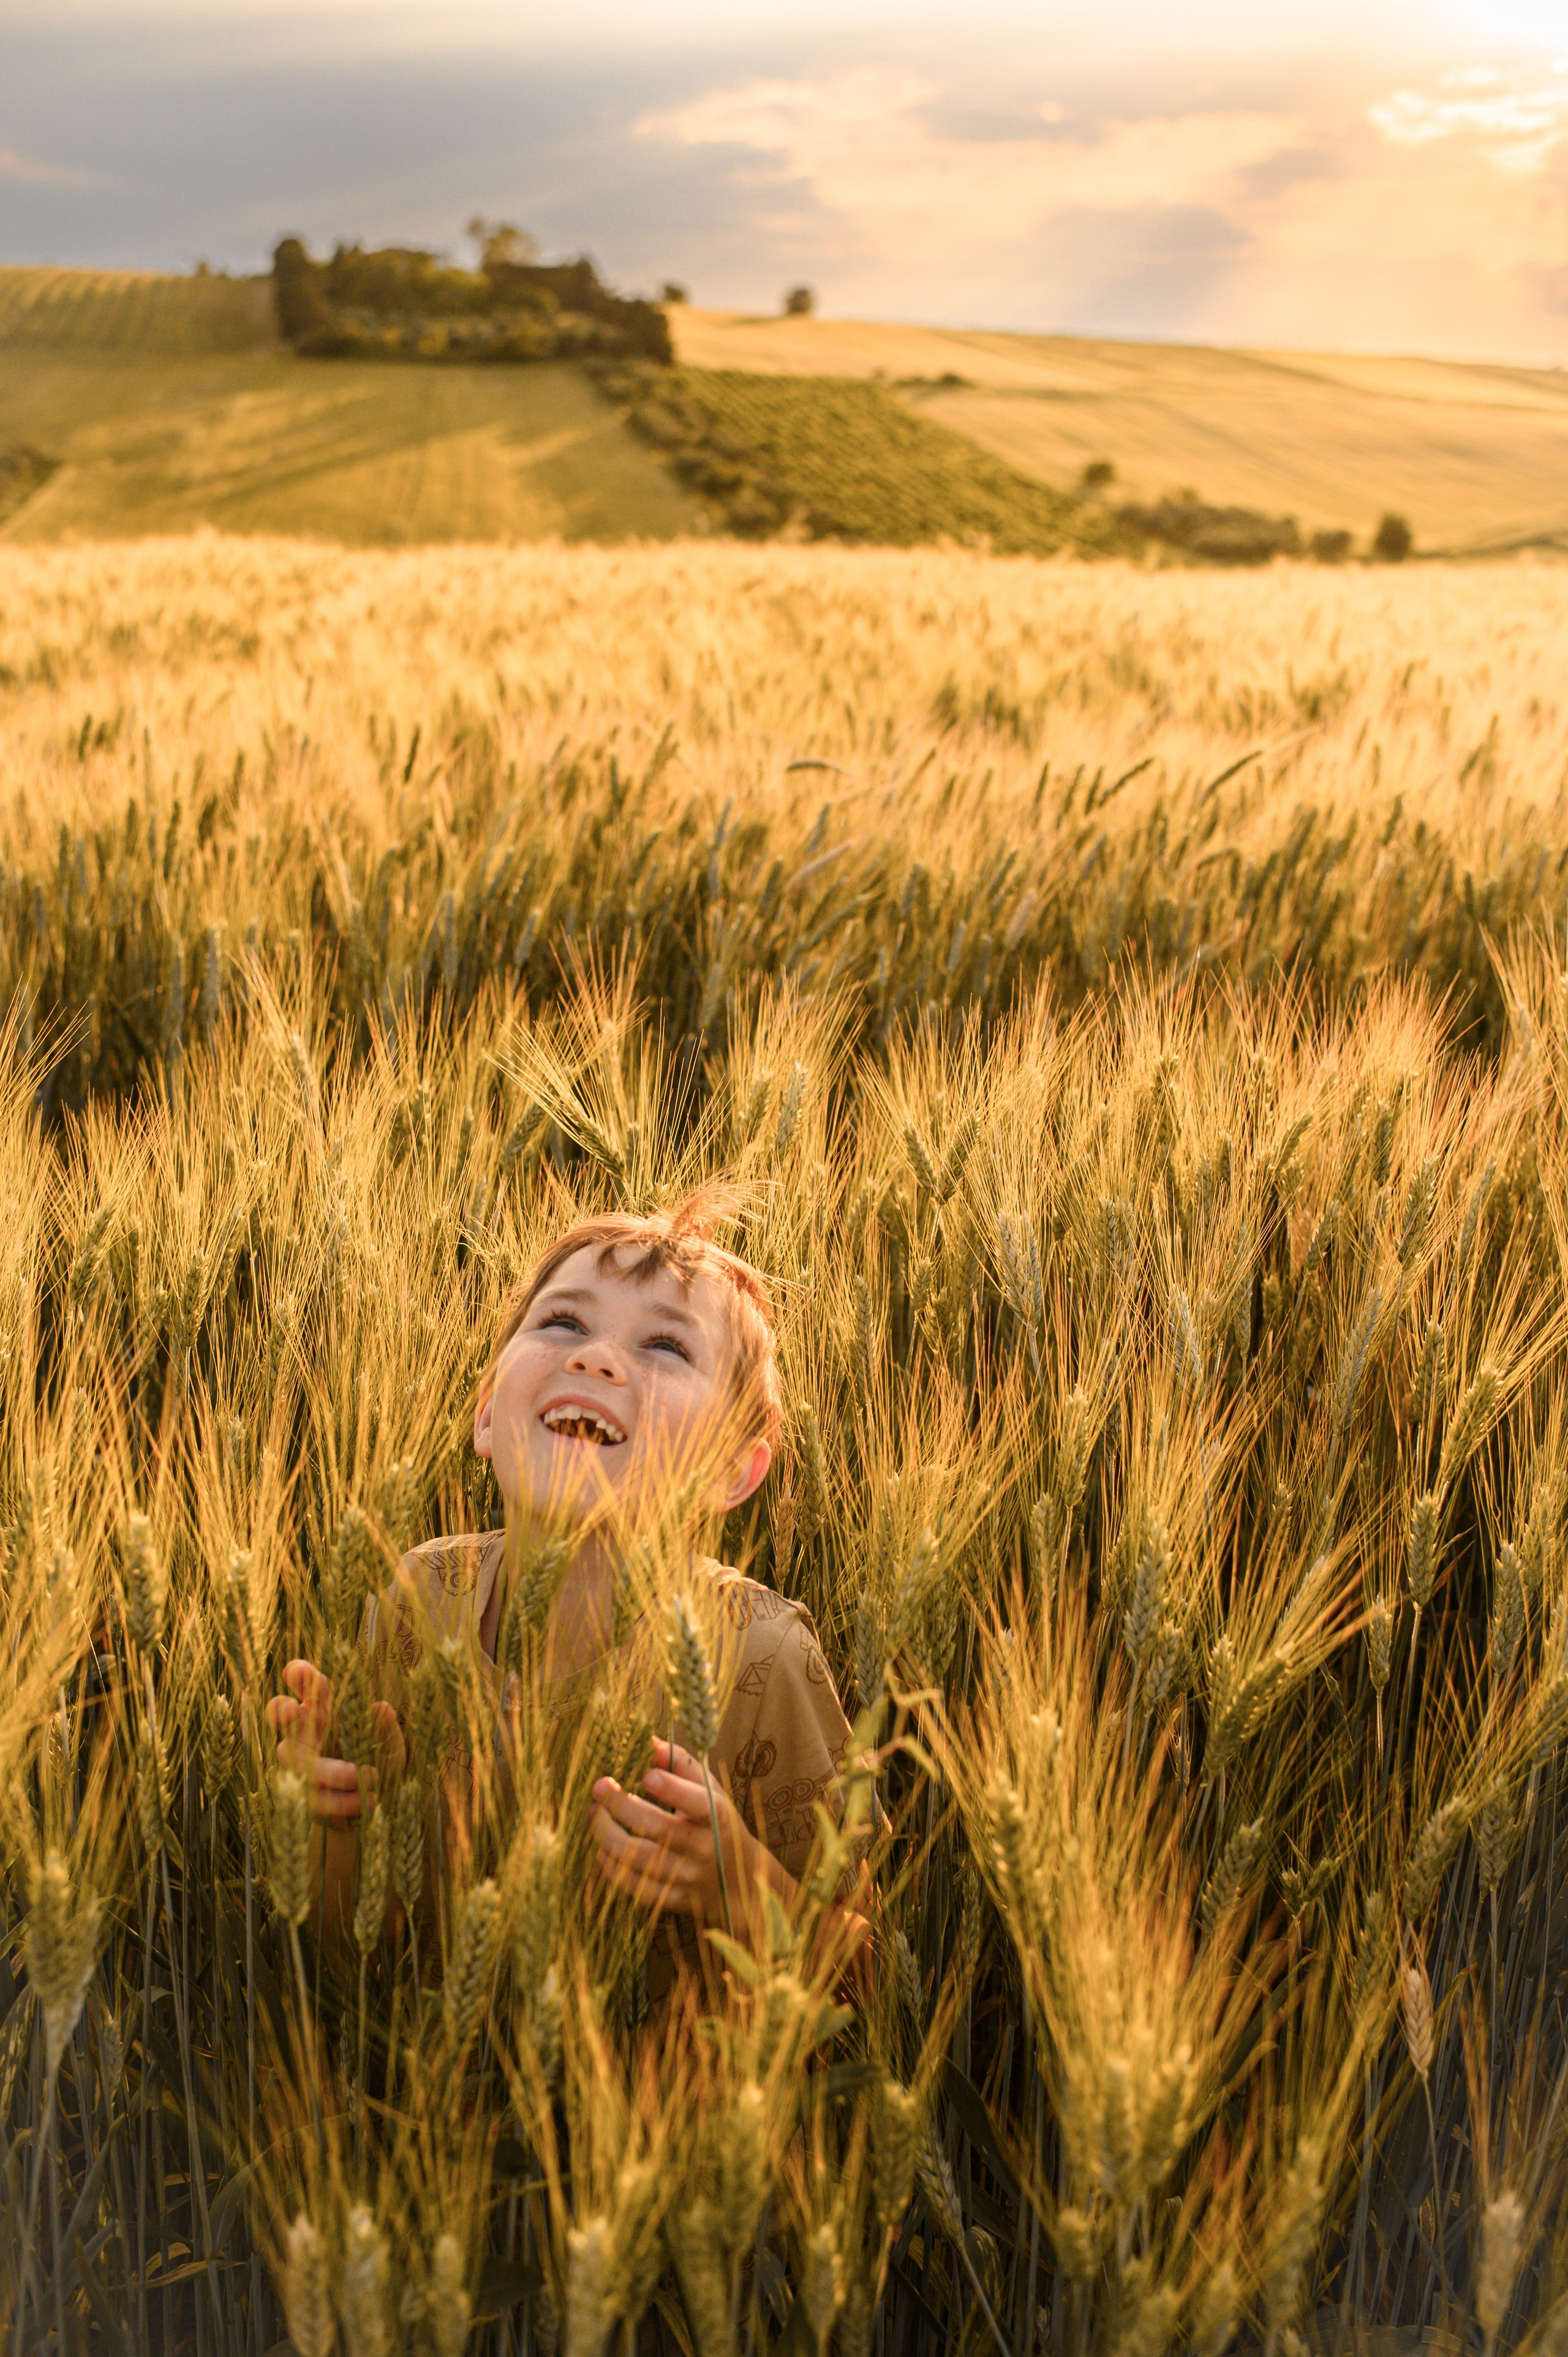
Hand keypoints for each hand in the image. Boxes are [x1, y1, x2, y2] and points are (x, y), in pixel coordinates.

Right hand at [264, 1658, 403, 1823]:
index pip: (310, 1687)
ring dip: (333, 1771)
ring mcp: (298, 1763)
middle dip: (281, 1709)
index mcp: (327, 1712)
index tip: (299, 1672)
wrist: (370, 1809)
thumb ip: (387, 1732)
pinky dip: (342, 1800)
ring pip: (293, 1760)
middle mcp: (306, 1733)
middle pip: (280, 1713)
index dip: (300, 1676)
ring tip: (369, 1777)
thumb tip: (381, 1708)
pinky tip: (367, 1801)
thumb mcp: (390, 1751)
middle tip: (292, 1710)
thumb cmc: (376, 1767)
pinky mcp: (299, 1794)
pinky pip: (312, 1796)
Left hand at [591, 1737, 769, 1923]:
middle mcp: (703, 1848)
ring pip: (640, 1861)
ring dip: (608, 1835)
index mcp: (717, 1817)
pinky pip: (636, 1887)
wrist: (737, 1879)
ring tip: (594, 1812)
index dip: (672, 1789)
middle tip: (599, 1786)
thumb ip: (682, 1764)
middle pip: (659, 1830)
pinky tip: (603, 1847)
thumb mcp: (711, 1789)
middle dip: (623, 1807)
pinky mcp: (672, 1899)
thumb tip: (649, 1743)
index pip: (698, 1803)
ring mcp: (687, 1877)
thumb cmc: (717, 1822)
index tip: (645, 1775)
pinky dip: (613, 1867)